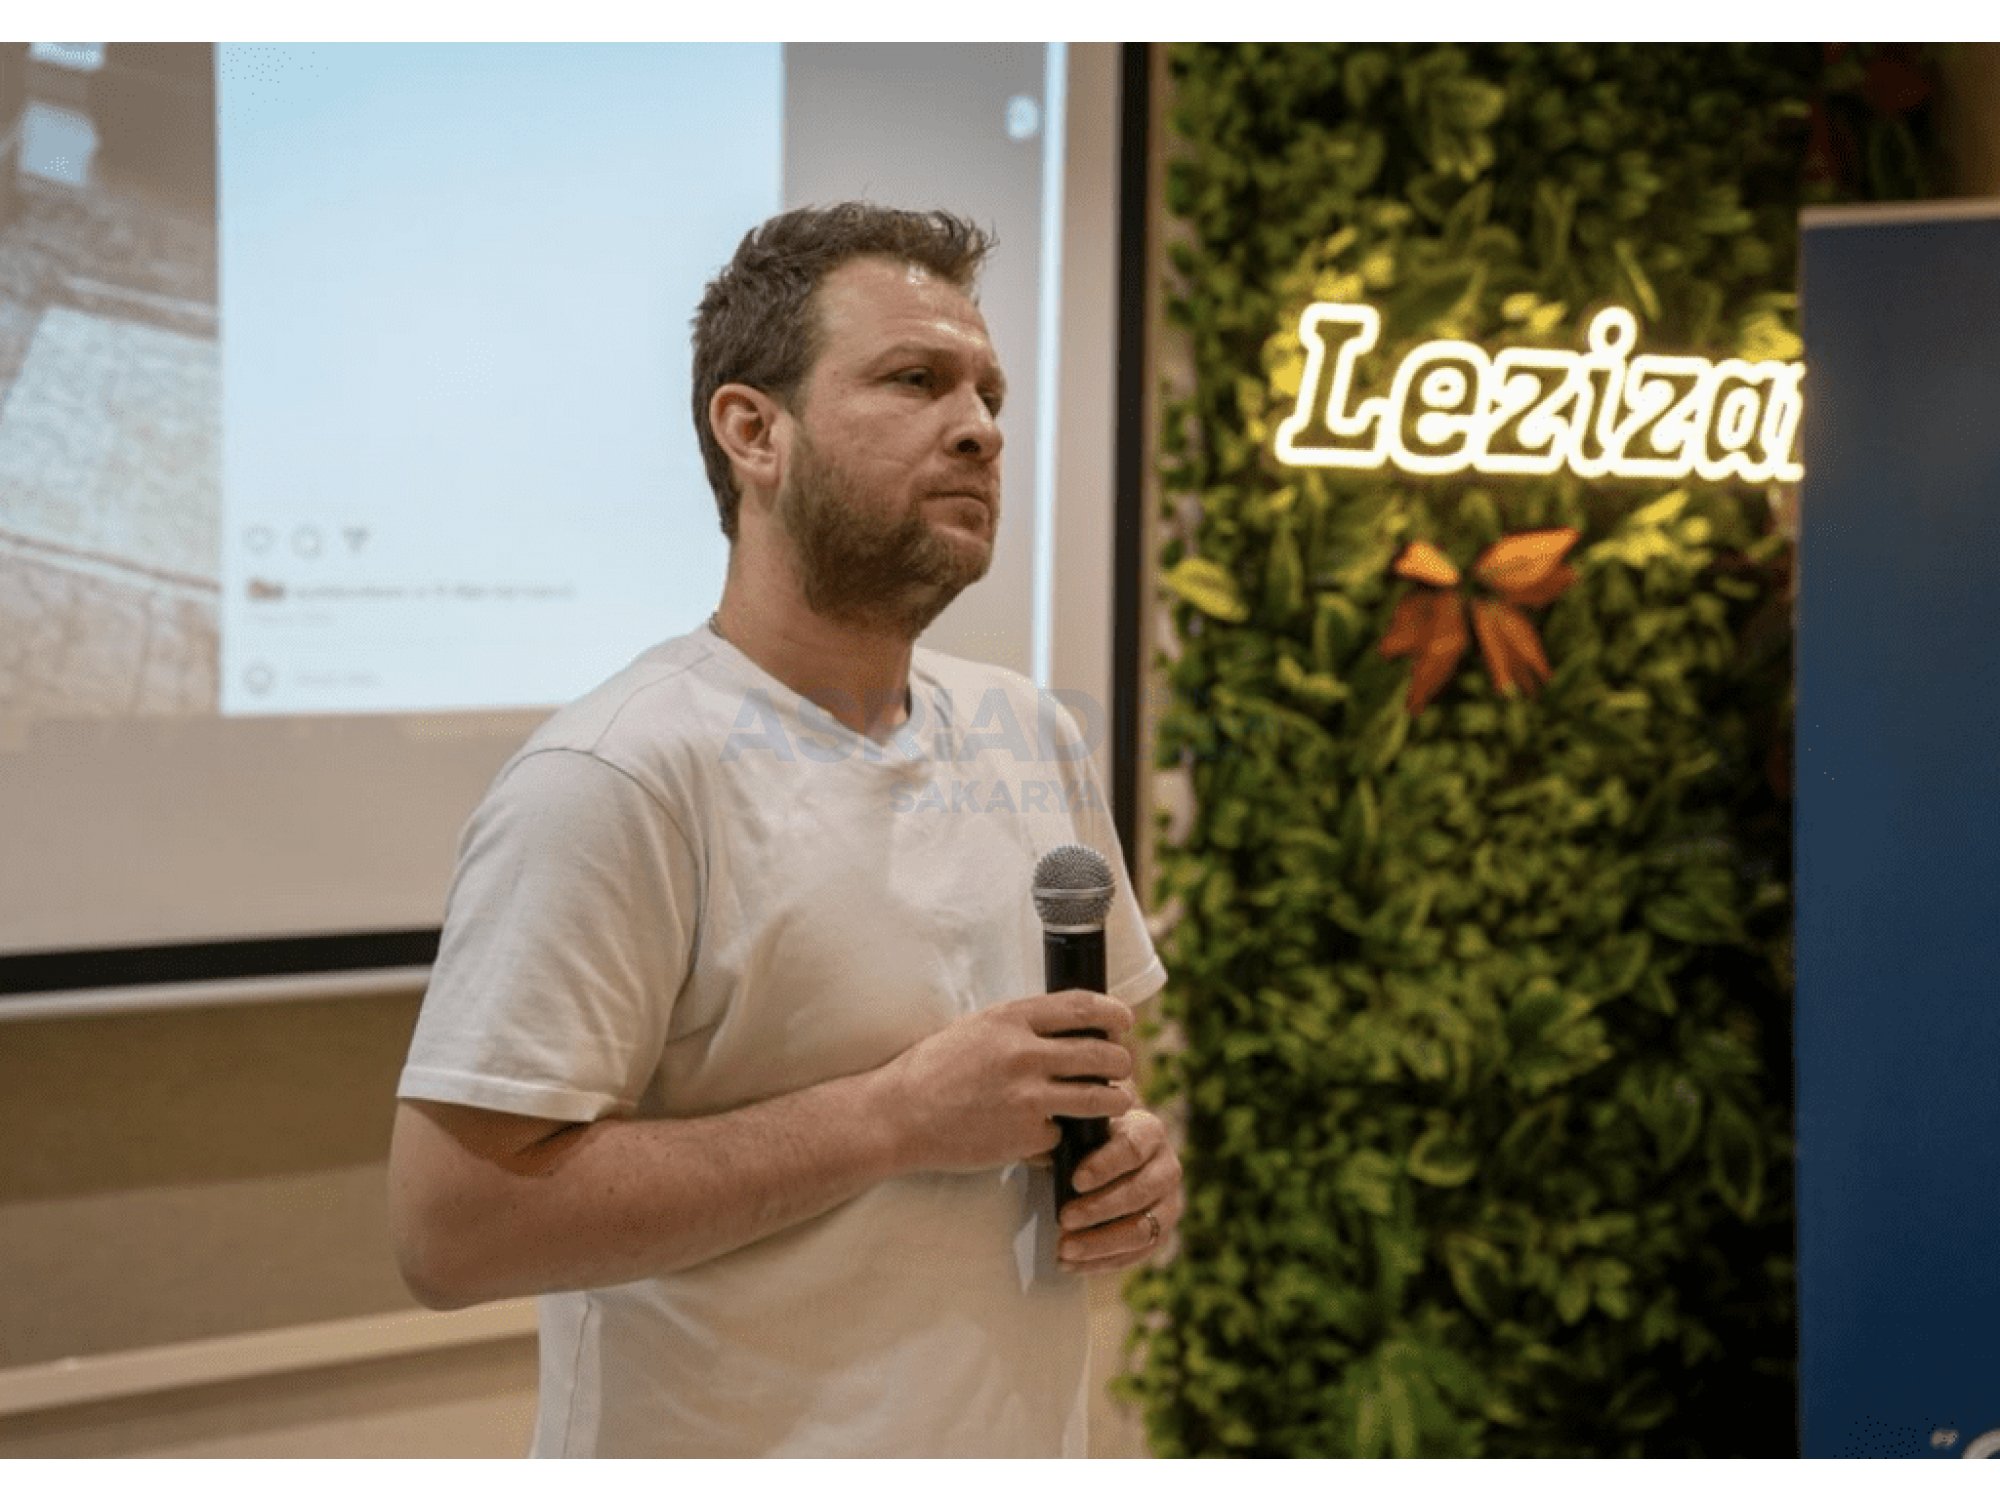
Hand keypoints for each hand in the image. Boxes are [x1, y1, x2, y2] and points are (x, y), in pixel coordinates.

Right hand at [879, 989, 1134, 1174]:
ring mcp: (1028, 1097)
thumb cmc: (937, 1069)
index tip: (1125, 1021)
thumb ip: (1023, 1026)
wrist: (899, 1115)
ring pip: (1100, 1098)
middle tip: (1122, 1068)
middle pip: (1102, 1054)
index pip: (1083, 1007)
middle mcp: (1024, 1054)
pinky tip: (1051, 1133)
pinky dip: (1063, 1136)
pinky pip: (1065, 1134)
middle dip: (1122, 1062)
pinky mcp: (1026, 1135)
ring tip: (1116, 1101)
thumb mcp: (979, 1028)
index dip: (1114, 1013)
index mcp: (1012, 1019)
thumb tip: (1073, 1026)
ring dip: (1116, 1101)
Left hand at [1057, 1107, 1181, 1272]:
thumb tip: (1040, 1151)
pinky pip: (1136, 1255)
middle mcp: (1168, 1168)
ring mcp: (1169, 1204)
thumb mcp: (1087, 1127)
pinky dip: (1101, 1262)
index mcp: (1150, 1132)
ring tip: (1064, 1248)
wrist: (1117, 1157)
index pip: (1132, 1148)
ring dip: (1100, 1243)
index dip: (1104, 1166)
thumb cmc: (1094, 1140)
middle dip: (1098, 1209)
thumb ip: (1071, 1136)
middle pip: (1139, 1192)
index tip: (1075, 1181)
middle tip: (1063, 1218)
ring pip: (1141, 1230)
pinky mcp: (1161, 1233)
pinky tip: (1071, 1264)